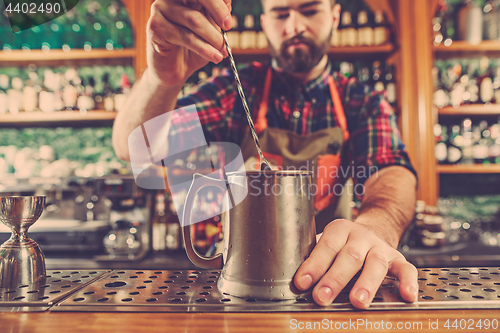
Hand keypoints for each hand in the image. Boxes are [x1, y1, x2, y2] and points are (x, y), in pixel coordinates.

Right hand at [146, 0, 231, 86]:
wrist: (174, 72)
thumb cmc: (192, 49)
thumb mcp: (210, 32)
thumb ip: (216, 16)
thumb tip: (227, 3)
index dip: (218, 2)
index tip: (229, 18)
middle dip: (217, 10)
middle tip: (228, 26)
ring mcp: (160, 10)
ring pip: (194, 19)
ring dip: (213, 37)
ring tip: (222, 51)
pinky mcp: (156, 27)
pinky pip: (186, 37)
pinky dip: (204, 48)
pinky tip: (215, 56)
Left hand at [293, 219, 418, 308]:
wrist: (374, 230)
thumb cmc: (342, 245)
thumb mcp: (326, 243)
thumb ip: (313, 257)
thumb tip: (296, 281)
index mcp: (339, 230)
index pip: (326, 247)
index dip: (314, 265)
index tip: (302, 283)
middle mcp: (361, 236)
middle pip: (349, 257)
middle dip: (335, 278)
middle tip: (322, 296)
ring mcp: (381, 247)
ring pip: (375, 264)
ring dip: (366, 284)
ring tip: (358, 301)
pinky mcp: (398, 259)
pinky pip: (407, 269)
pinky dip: (408, 282)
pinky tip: (407, 296)